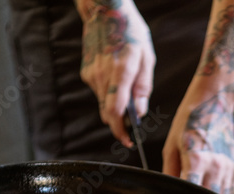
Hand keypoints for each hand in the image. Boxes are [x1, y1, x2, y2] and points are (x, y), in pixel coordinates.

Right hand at [77, 0, 155, 146]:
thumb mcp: (147, 57)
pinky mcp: (86, 72)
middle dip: (119, 124)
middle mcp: (102, 75)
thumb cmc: (130, 32)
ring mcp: (91, 74)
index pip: (115, 110)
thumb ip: (144, 86)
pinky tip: (116, 81)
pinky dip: (109, 94)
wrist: (104, 12)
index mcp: (121, 71)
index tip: (128, 140)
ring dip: (115, 108)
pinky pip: (99, 92)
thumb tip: (140, 111)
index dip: (120, 130)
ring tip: (127, 96)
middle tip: (131, 129)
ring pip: (103, 104)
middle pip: (107, 112)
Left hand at [162, 88, 233, 193]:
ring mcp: (229, 168)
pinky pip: (228, 188)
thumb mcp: (172, 145)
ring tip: (199, 191)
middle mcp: (216, 166)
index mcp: (197, 160)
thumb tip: (167, 189)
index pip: (191, 193)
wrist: (214, 104)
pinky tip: (209, 181)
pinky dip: (218, 190)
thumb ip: (169, 171)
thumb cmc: (189, 121)